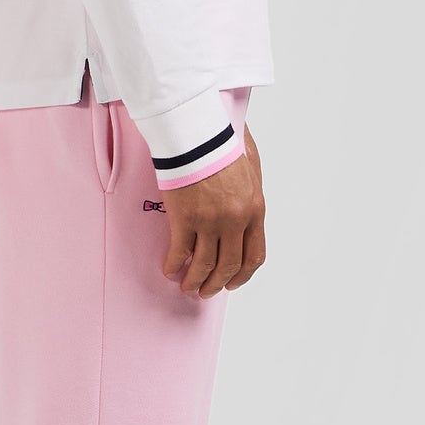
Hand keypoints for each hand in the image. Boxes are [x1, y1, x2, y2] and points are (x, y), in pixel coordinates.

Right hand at [160, 124, 266, 296]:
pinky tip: (169, 269)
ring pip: (204, 265)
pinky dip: (173, 265)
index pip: (254, 255)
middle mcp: (235, 221)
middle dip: (217, 284)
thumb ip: (250, 193)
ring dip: (194, 281)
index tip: (232, 282)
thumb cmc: (221, 144)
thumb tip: (247, 209)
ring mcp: (210, 222)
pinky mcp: (185, 219)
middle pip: (229, 266)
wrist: (197, 133)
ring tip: (187, 286)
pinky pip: (180, 253)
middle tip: (206, 291)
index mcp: (254, 209)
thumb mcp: (251, 167)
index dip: (242, 275)